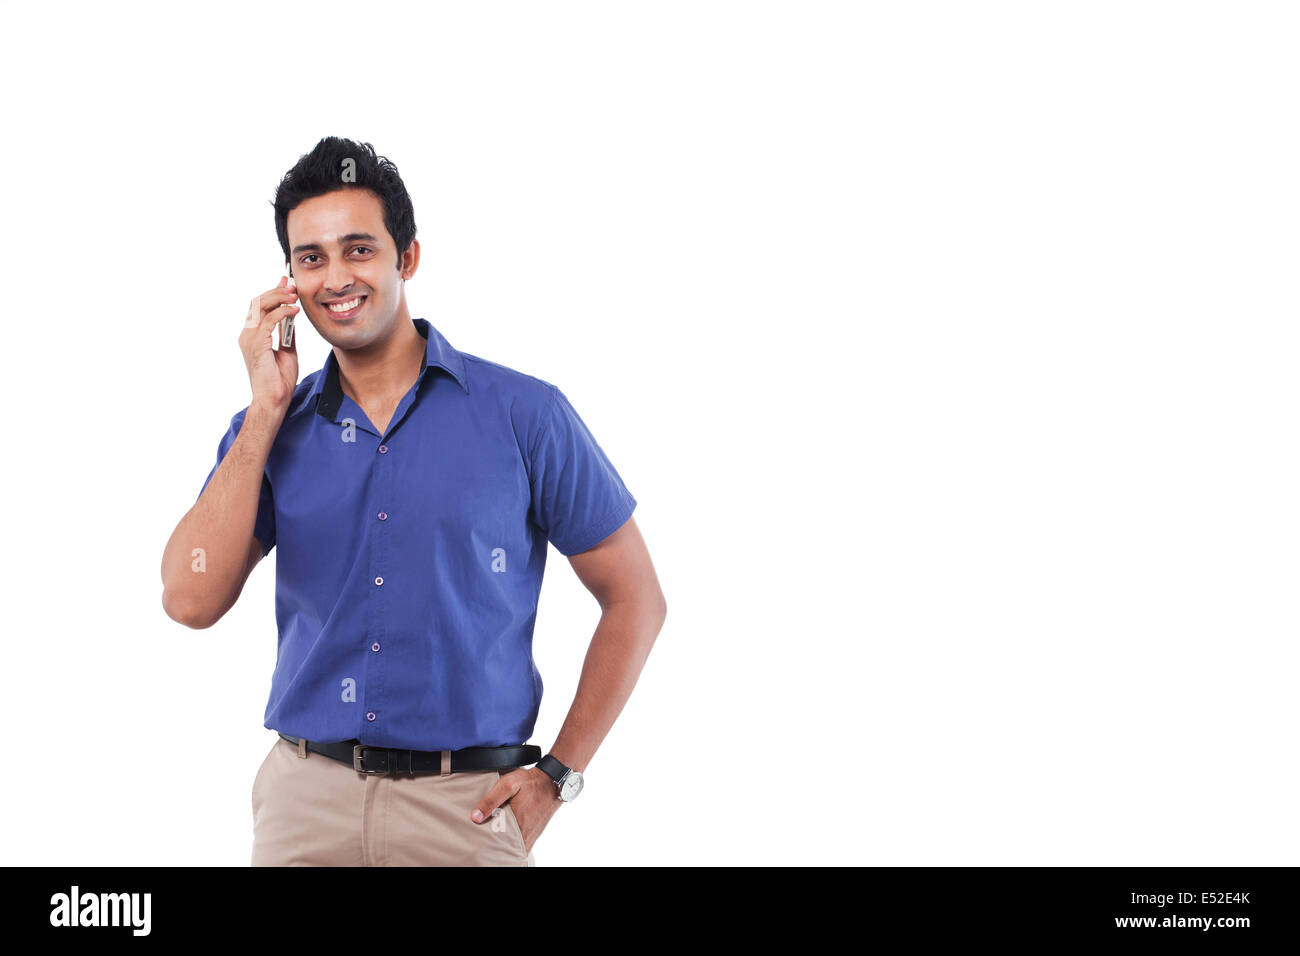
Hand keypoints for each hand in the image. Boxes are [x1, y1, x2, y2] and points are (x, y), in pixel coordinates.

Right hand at [240, 276, 299, 416]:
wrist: (275, 399)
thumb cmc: (279, 379)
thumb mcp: (288, 350)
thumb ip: (287, 332)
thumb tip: (292, 316)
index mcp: (253, 335)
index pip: (260, 307)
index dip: (272, 291)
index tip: (286, 280)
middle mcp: (247, 334)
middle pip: (258, 302)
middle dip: (276, 290)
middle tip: (293, 285)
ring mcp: (249, 339)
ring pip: (260, 307)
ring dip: (278, 297)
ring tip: (294, 294)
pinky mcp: (256, 345)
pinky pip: (267, 321)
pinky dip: (281, 312)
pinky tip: (294, 310)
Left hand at [471, 766, 562, 854]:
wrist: (552, 781)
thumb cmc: (530, 782)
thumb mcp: (507, 785)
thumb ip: (491, 800)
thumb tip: (475, 817)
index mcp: (518, 827)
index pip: (498, 846)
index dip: (488, 845)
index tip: (480, 841)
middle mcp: (526, 835)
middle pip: (506, 849)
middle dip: (495, 847)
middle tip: (484, 840)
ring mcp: (531, 836)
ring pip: (514, 848)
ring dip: (504, 845)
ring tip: (494, 838)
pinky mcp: (535, 833)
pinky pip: (522, 844)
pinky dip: (513, 842)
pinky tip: (506, 835)